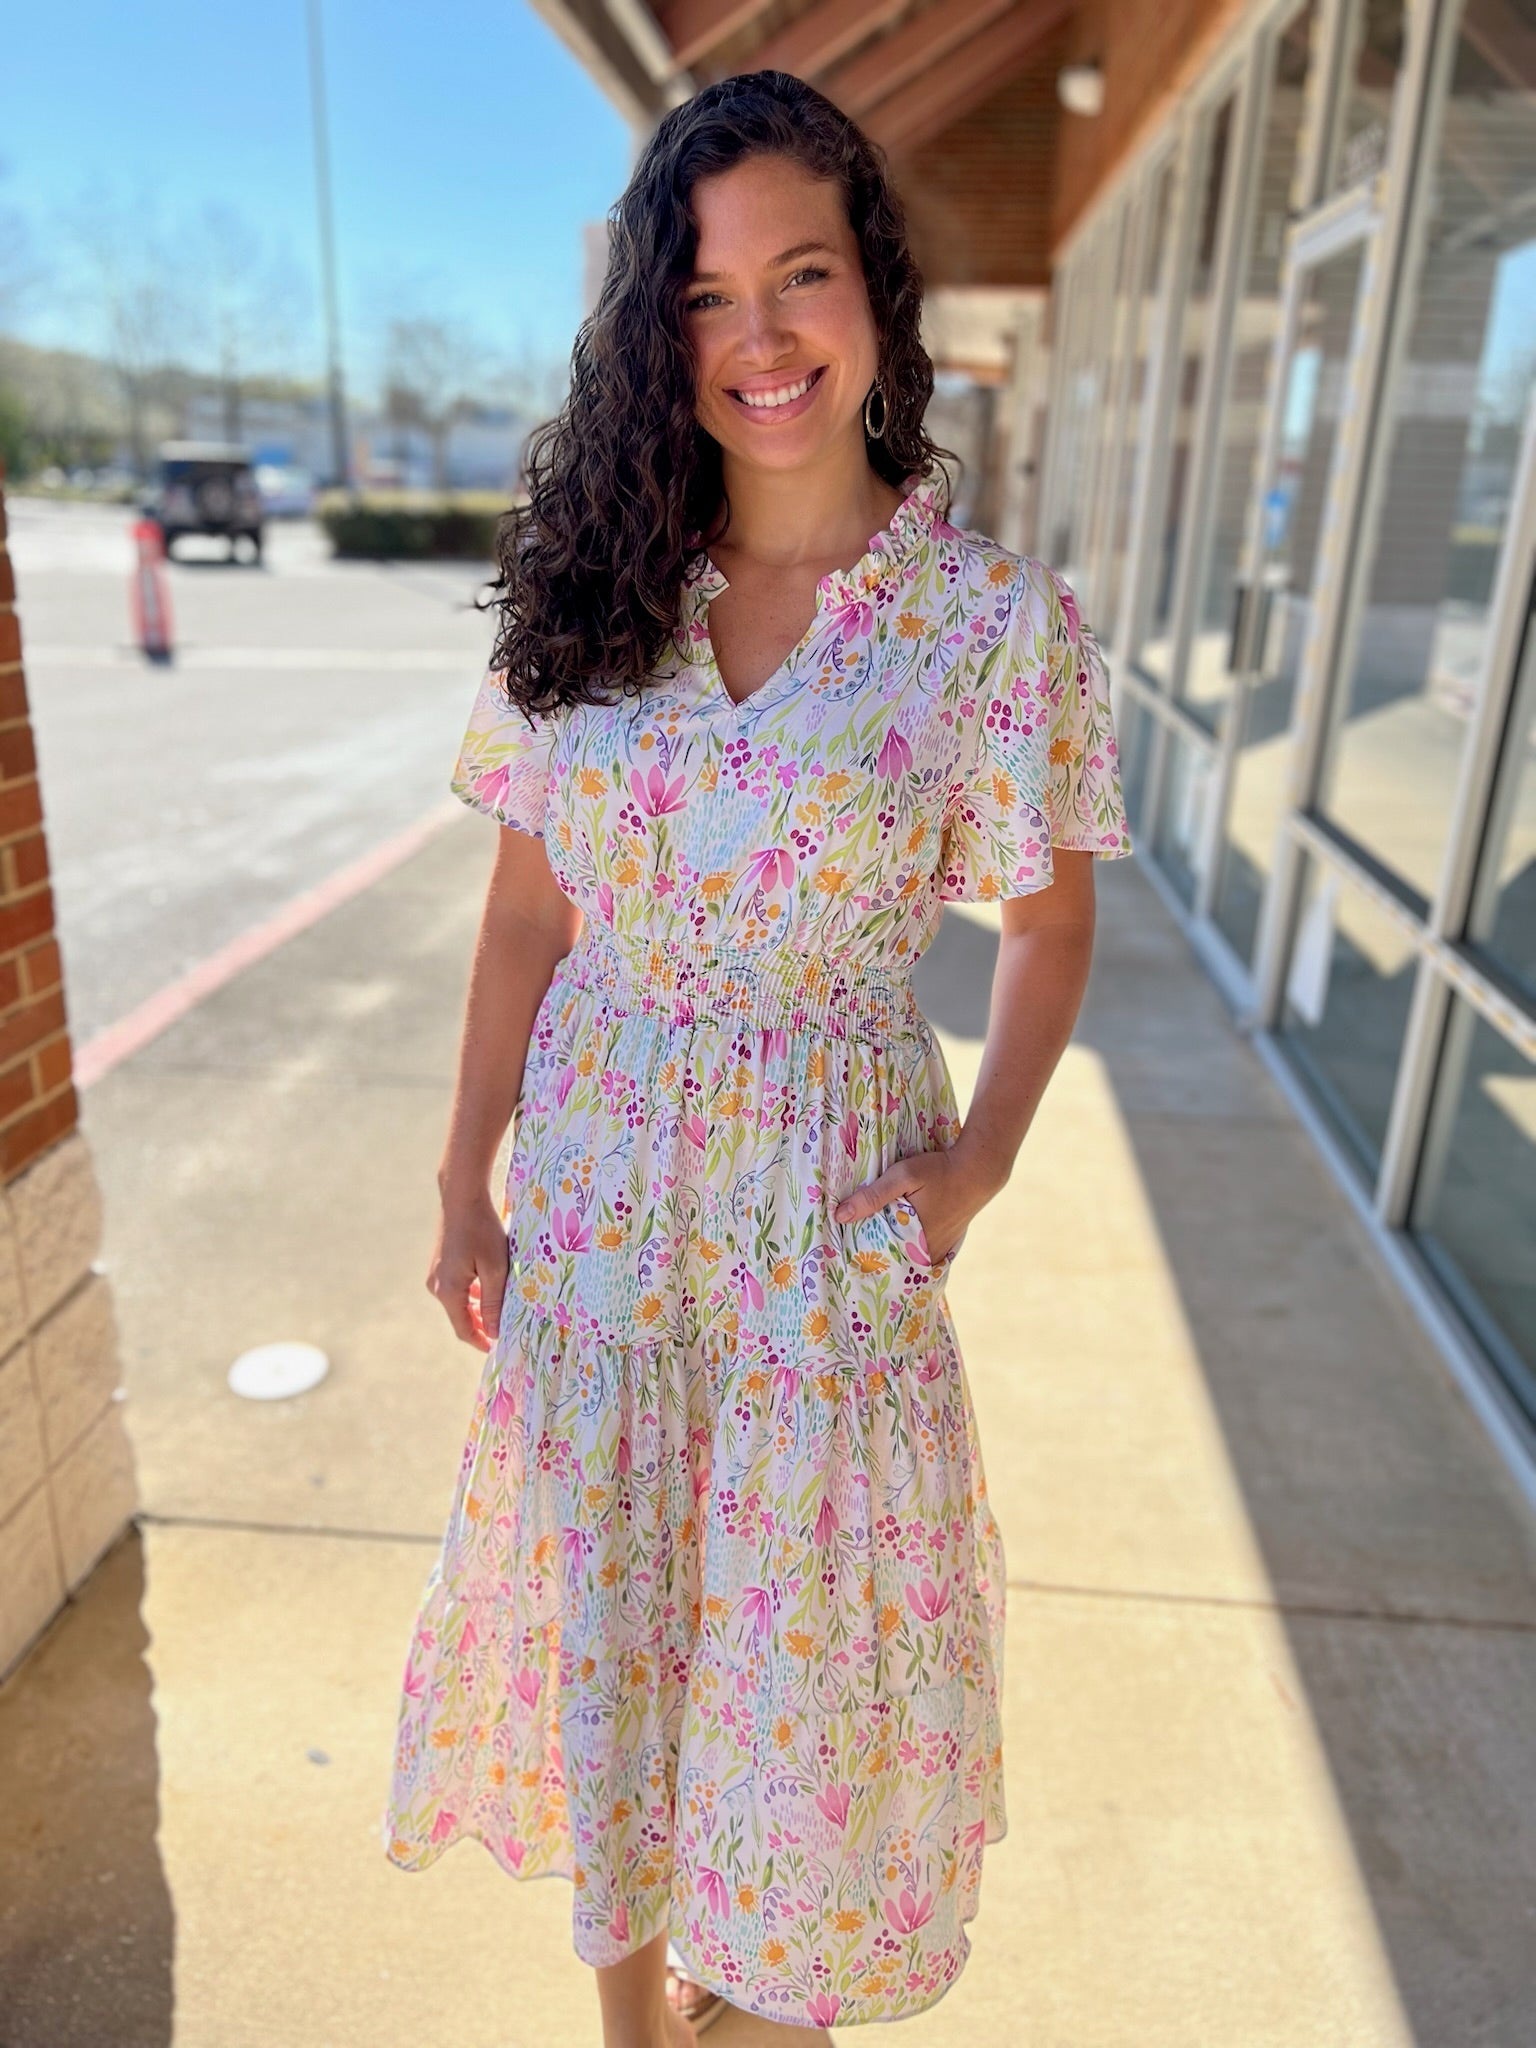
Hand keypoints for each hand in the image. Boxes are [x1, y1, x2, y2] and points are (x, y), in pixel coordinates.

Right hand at [426, 1187, 510, 1350]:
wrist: (461, 1197)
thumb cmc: (482, 1230)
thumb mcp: (495, 1268)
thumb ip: (494, 1302)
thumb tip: (494, 1331)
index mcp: (449, 1291)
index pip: (464, 1329)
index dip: (480, 1341)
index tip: (497, 1348)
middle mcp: (436, 1286)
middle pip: (460, 1316)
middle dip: (481, 1326)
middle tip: (505, 1329)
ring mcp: (435, 1275)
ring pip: (459, 1302)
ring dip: (478, 1308)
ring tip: (501, 1308)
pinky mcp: (439, 1264)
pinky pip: (456, 1288)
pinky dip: (472, 1293)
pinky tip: (489, 1286)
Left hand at [831, 1145, 991, 1266]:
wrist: (977, 1171)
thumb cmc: (939, 1171)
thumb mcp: (903, 1176)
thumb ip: (873, 1196)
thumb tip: (841, 1216)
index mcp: (912, 1239)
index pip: (879, 1258)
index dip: (860, 1256)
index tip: (842, 1254)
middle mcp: (926, 1251)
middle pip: (894, 1263)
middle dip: (875, 1259)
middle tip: (852, 1254)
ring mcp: (939, 1250)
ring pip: (909, 1261)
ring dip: (893, 1257)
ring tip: (871, 1251)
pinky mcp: (947, 1244)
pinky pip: (924, 1257)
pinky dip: (911, 1254)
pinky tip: (899, 1245)